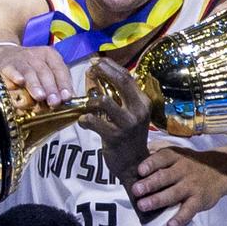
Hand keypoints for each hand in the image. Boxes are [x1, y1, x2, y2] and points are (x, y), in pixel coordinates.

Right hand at [0, 43, 73, 106]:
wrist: (3, 54)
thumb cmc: (30, 68)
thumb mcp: (45, 71)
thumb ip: (57, 84)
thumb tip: (67, 100)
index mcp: (49, 56)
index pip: (59, 69)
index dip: (64, 83)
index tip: (67, 97)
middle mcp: (35, 56)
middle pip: (45, 72)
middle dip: (51, 88)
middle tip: (54, 102)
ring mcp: (20, 60)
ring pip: (29, 72)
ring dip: (35, 85)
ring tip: (40, 97)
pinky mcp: (6, 64)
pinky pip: (11, 70)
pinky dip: (15, 76)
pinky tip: (20, 82)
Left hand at [78, 58, 149, 179]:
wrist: (134, 164)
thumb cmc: (128, 136)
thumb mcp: (128, 113)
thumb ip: (116, 95)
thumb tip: (95, 74)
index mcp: (143, 102)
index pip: (128, 76)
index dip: (110, 66)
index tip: (96, 61)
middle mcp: (138, 110)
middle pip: (121, 81)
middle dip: (103, 71)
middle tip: (90, 69)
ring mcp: (128, 123)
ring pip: (105, 101)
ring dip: (90, 100)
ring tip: (86, 104)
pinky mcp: (115, 136)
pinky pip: (94, 121)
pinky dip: (85, 119)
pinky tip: (83, 121)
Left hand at [133, 145, 226, 225]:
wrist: (220, 171)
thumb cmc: (189, 164)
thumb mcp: (177, 154)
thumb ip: (157, 156)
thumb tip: (133, 157)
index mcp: (175, 157)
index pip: (162, 158)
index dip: (150, 164)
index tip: (140, 171)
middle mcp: (183, 170)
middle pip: (165, 177)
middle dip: (150, 184)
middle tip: (136, 190)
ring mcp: (191, 186)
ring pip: (173, 194)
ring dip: (158, 200)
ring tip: (143, 206)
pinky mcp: (199, 200)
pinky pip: (189, 210)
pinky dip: (180, 218)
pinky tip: (170, 225)